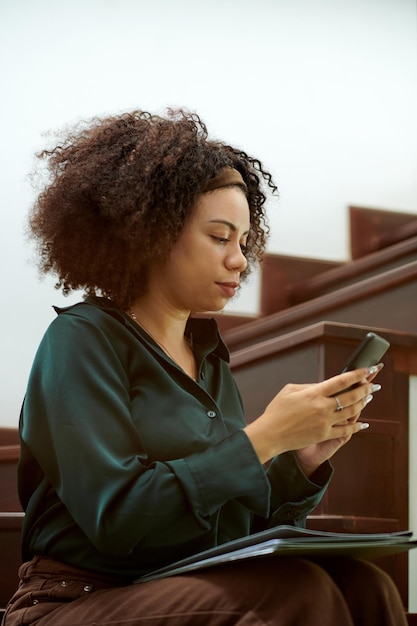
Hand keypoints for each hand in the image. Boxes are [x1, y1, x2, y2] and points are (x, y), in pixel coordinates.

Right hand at [244, 364, 382, 466]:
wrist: (271, 434)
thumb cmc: (277, 410)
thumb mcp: (290, 390)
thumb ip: (309, 386)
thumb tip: (324, 386)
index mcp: (314, 393)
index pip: (341, 381)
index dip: (357, 374)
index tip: (367, 369)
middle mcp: (322, 407)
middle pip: (351, 396)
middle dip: (365, 389)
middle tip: (373, 384)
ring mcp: (325, 422)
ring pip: (351, 412)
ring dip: (362, 404)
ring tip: (368, 398)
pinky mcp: (324, 435)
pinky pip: (345, 430)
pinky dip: (356, 426)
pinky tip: (363, 423)